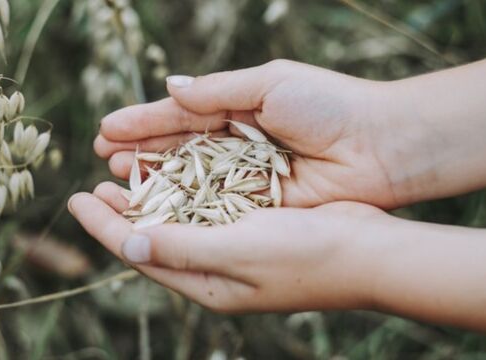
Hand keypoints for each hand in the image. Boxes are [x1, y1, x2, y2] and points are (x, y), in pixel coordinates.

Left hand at [68, 181, 386, 312]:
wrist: (368, 252)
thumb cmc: (306, 255)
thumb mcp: (238, 250)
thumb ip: (182, 247)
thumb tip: (126, 243)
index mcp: (206, 284)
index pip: (140, 253)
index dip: (104, 227)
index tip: (75, 200)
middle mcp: (215, 270)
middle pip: (153, 239)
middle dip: (120, 214)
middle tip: (92, 188)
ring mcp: (234, 251)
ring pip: (177, 223)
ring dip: (148, 200)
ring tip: (121, 177)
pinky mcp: (252, 229)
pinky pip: (204, 211)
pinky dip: (182, 193)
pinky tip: (172, 175)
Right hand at [95, 60, 400, 207]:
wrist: (381, 146)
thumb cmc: (328, 105)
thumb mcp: (269, 84)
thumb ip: (217, 91)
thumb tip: (170, 87)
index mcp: (237, 107)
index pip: (180, 115)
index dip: (143, 122)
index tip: (107, 129)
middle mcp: (236, 143)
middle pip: (178, 148)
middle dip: (141, 151)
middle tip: (104, 157)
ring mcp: (244, 176)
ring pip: (189, 179)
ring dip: (154, 178)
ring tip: (118, 177)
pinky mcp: (258, 205)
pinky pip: (213, 205)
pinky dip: (184, 205)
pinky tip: (155, 206)